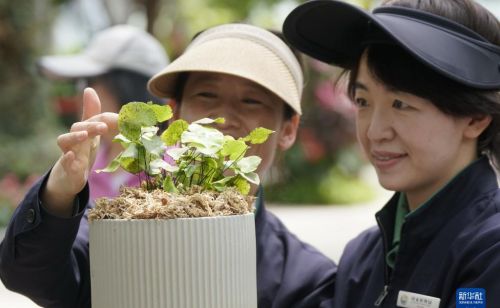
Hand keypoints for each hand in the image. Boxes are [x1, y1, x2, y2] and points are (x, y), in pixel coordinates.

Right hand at [41, 88, 118, 215]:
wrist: (69, 177)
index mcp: (84, 131)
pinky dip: (67, 160)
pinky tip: (70, 156)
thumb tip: (89, 89)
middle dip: (90, 125)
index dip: (105, 119)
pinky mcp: (67, 170)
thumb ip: (94, 114)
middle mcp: (74, 140)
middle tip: (104, 127)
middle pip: (77, 127)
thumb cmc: (82, 151)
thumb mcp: (91, 133)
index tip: (119, 120)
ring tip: (84, 136)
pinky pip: (64, 163)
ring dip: (74, 137)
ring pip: (64, 141)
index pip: (92, 120)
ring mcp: (69, 154)